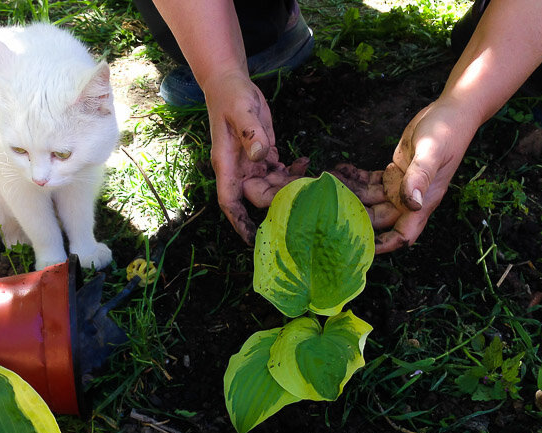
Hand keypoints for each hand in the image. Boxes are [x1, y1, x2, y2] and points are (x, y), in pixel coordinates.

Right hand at [202, 71, 307, 243]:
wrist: (230, 84)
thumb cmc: (230, 97)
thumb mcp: (241, 111)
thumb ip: (251, 132)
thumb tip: (261, 156)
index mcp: (228, 165)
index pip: (230, 201)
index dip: (239, 222)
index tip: (251, 239)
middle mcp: (239, 170)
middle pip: (258, 196)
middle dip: (280, 200)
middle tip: (305, 196)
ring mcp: (252, 164)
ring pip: (272, 186)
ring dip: (291, 186)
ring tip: (313, 179)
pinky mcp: (264, 155)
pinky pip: (279, 172)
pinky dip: (293, 172)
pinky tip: (306, 163)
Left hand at [333, 100, 476, 253]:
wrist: (452, 112)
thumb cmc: (447, 131)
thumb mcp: (432, 152)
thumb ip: (420, 176)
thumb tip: (412, 202)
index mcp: (423, 202)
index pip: (403, 235)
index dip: (383, 246)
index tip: (360, 249)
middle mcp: (409, 199)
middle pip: (378, 219)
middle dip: (354, 217)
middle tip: (328, 210)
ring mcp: (399, 187)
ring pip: (369, 200)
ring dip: (349, 195)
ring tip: (327, 185)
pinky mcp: (392, 174)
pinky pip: (369, 183)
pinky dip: (355, 179)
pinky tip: (339, 171)